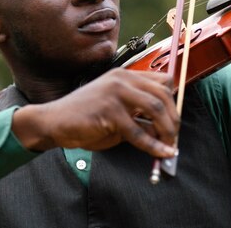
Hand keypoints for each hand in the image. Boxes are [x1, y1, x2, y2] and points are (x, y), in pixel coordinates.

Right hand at [11, 69, 178, 157]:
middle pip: (163, 95)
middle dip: (174, 119)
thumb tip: (165, 129)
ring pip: (155, 109)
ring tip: (170, 147)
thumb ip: (139, 114)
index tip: (175, 121)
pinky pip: (138, 131)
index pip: (163, 81)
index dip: (173, 101)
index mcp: (126, 75)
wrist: (55, 121)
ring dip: (167, 132)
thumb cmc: (86, 117)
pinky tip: (161, 154)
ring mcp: (116, 92)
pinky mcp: (109, 110)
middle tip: (174, 138)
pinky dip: (153, 145)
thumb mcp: (117, 111)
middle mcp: (123, 79)